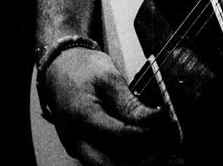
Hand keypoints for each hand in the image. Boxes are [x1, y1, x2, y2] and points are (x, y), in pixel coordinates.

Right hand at [40, 46, 169, 165]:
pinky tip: (137, 144)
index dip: (146, 135)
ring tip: (152, 146)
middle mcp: (74, 136)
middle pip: (110, 163)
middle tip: (160, 146)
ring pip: (105, 164)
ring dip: (130, 160)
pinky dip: (120, 156)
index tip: (163, 129)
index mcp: (82, 115)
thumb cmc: (81, 68)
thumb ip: (130, 102)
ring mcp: (74, 144)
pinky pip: (100, 158)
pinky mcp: (78, 146)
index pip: (120, 136)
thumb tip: (153, 119)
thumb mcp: (109, 77)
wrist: (60, 66)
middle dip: (139, 158)